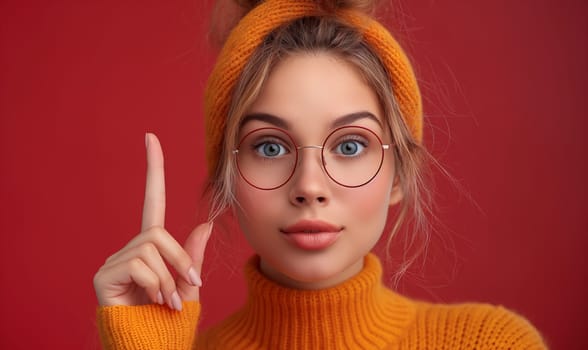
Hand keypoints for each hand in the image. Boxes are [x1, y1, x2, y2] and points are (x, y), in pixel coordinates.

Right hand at [93, 133, 211, 310]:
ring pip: (150, 248)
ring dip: (168, 278)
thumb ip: (192, 257)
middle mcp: (129, 249)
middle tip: (186, 287)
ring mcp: (114, 262)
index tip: (150, 136)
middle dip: (178, 260)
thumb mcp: (188, 286)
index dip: (153, 169)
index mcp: (152, 248)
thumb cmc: (169, 321)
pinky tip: (152, 301)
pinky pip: (139, 264)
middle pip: (158, 233)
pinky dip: (155, 284)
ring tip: (166, 302)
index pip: (153, 200)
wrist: (153, 347)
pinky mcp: (104, 276)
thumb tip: (205, 223)